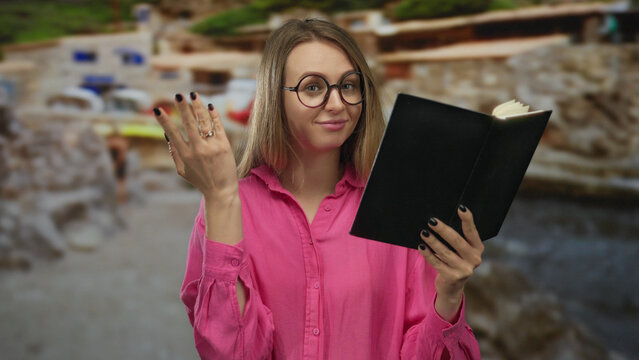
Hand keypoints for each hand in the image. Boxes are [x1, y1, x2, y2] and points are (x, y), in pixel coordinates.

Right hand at [153, 92, 238, 200]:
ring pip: (203, 121)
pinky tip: (210, 106)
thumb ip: (174, 153)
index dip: (164, 121)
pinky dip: (214, 115)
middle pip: (188, 123)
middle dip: (183, 107)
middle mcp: (198, 149)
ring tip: (193, 95)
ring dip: (198, 106)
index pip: (172, 133)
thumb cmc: (200, 180)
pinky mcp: (224, 145)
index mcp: (185, 155)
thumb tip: (167, 135)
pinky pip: (218, 126)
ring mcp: (212, 146)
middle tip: (178, 95)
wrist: (221, 191)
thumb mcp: (182, 170)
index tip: (157, 110)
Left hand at [417, 205, 483, 319]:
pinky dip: (428, 254)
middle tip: (431, 221)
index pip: (472, 231)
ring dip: (432, 241)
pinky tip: (421, 246)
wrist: (452, 286)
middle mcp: (474, 259)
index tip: (460, 208)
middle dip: (443, 230)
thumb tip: (438, 221)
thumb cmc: (454, 260)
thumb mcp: (460, 250)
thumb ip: (456, 238)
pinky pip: (437, 263)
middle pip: (456, 241)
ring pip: (445, 252)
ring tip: (423, 232)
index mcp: (478, 248)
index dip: (467, 219)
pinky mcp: (452, 278)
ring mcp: (464, 270)